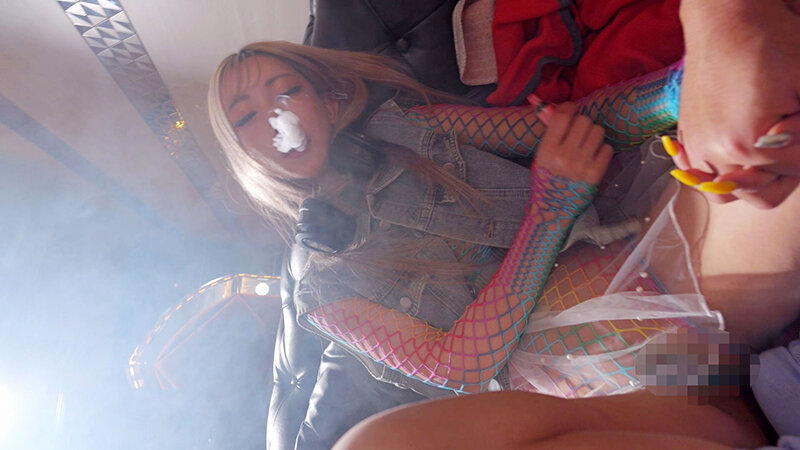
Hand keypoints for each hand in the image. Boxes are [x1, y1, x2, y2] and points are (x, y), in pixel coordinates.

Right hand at [535, 102, 612, 184]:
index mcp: (547, 150)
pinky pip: (607, 148)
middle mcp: (564, 156)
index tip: (571, 110)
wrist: (553, 209)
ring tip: (586, 145)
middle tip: (578, 133)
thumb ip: (550, 131)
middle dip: (582, 124)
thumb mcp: (542, 155)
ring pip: (598, 131)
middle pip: (584, 120)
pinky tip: (593, 158)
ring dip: (593, 135)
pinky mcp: (596, 173)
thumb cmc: (546, 179)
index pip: (563, 116)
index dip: (569, 108)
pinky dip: (602, 150)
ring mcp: (582, 165)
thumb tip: (551, 105)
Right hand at [677, 0, 799, 207]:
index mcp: (745, 146)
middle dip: (785, 173)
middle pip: (762, 194)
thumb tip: (797, 160)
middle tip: (793, 143)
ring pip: (728, 192)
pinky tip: (738, 148)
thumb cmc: (771, 46)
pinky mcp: (687, 139)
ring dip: (753, 179)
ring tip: (768, 150)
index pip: (795, 173)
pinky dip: (724, 171)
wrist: (725, 23)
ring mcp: (696, 149)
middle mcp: (714, 155)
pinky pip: (702, 175)